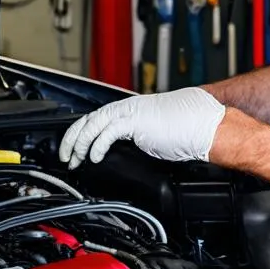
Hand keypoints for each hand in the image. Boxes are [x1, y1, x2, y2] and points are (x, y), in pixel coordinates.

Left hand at [59, 88, 226, 167]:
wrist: (204, 125)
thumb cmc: (187, 131)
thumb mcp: (153, 137)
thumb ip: (134, 140)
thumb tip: (122, 153)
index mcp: (130, 110)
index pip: (96, 118)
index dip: (80, 134)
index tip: (73, 151)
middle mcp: (127, 108)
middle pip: (87, 118)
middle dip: (71, 138)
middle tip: (65, 157)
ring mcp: (131, 113)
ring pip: (93, 124)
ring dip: (79, 144)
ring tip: (74, 160)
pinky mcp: (136, 120)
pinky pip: (108, 132)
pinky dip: (97, 145)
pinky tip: (95, 157)